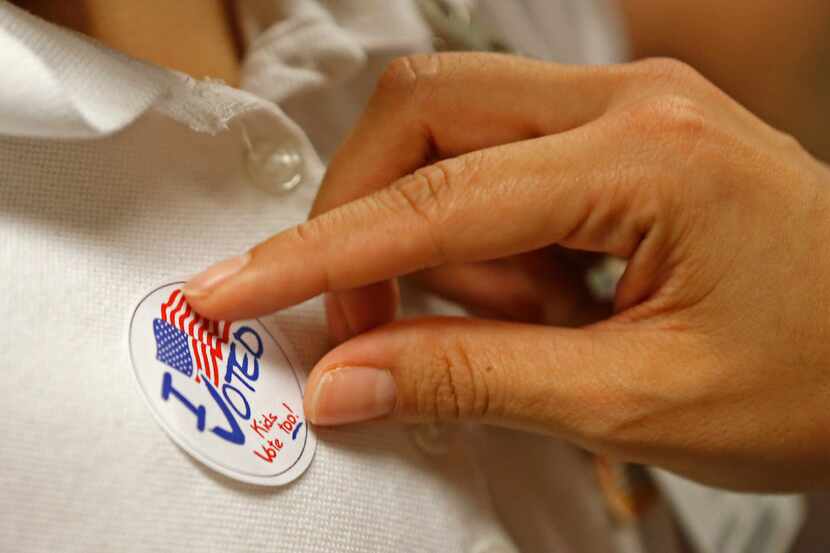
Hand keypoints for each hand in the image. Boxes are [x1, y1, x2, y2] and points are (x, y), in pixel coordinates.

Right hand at [185, 53, 829, 490]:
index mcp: (645, 154)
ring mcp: (627, 108)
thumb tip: (348, 381)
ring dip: (448, 243)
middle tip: (374, 320)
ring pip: (454, 137)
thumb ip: (476, 380)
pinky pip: (502, 164)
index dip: (316, 255)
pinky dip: (491, 240)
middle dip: (368, 219)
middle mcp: (629, 102)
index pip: (431, 201)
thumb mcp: (635, 398)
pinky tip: (553, 299)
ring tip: (531, 323)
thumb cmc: (816, 378)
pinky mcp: (622, 136)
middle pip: (422, 114)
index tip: (234, 291)